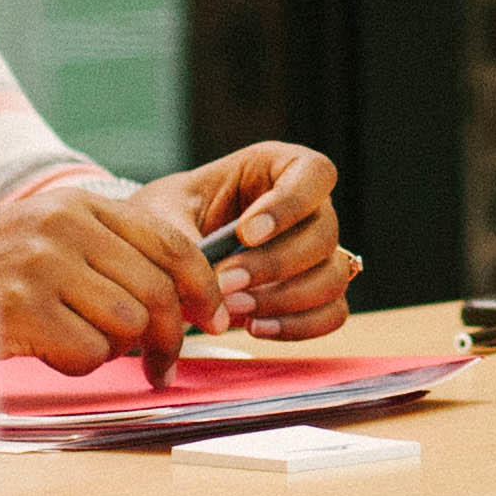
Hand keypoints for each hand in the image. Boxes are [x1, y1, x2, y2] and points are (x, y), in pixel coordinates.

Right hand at [0, 178, 222, 379]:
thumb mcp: (53, 240)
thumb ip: (112, 256)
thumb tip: (184, 303)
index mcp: (80, 204)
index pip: (171, 242)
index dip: (203, 287)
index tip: (214, 320)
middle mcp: (64, 224)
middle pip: (157, 291)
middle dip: (167, 338)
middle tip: (159, 365)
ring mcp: (42, 262)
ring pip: (127, 323)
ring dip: (112, 349)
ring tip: (77, 343)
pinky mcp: (23, 305)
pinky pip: (88, 351)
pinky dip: (77, 363)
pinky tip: (47, 349)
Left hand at [140, 141, 353, 339]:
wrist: (162, 256)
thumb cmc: (167, 220)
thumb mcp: (162, 215)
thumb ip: (183, 239)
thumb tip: (211, 280)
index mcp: (277, 168)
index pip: (314, 173)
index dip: (289, 204)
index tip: (245, 233)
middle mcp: (308, 209)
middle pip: (324, 233)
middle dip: (273, 264)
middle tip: (225, 282)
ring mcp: (317, 254)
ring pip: (332, 276)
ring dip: (284, 299)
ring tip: (233, 307)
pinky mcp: (316, 295)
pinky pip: (332, 314)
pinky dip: (297, 326)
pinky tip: (254, 326)